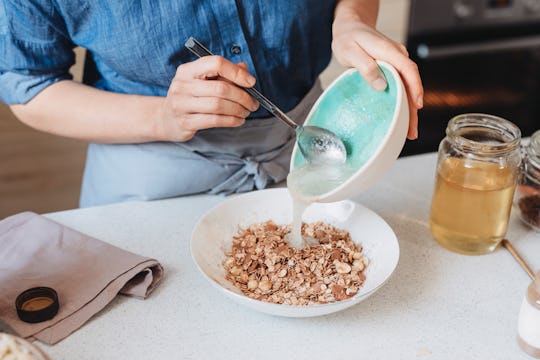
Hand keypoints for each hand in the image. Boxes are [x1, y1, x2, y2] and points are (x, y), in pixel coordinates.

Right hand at [156, 56, 259, 141]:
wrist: (166, 119)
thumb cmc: (190, 97)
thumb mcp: (203, 81)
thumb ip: (223, 74)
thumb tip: (244, 69)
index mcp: (187, 70)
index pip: (216, 63)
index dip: (236, 72)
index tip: (251, 82)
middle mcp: (182, 85)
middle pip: (221, 88)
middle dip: (243, 96)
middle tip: (253, 103)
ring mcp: (181, 104)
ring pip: (219, 105)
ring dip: (239, 109)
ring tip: (247, 112)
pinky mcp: (185, 122)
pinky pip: (214, 120)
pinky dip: (231, 120)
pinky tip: (238, 120)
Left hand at [332, 17, 423, 139]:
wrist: (349, 27)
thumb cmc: (348, 37)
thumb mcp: (350, 50)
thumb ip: (365, 66)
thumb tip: (380, 83)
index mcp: (389, 51)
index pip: (408, 69)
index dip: (414, 88)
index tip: (416, 105)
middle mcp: (396, 57)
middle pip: (411, 83)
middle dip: (413, 108)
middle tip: (412, 130)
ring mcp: (395, 63)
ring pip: (407, 87)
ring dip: (409, 109)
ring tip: (409, 130)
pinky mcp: (391, 69)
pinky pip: (400, 86)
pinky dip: (402, 102)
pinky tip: (401, 116)